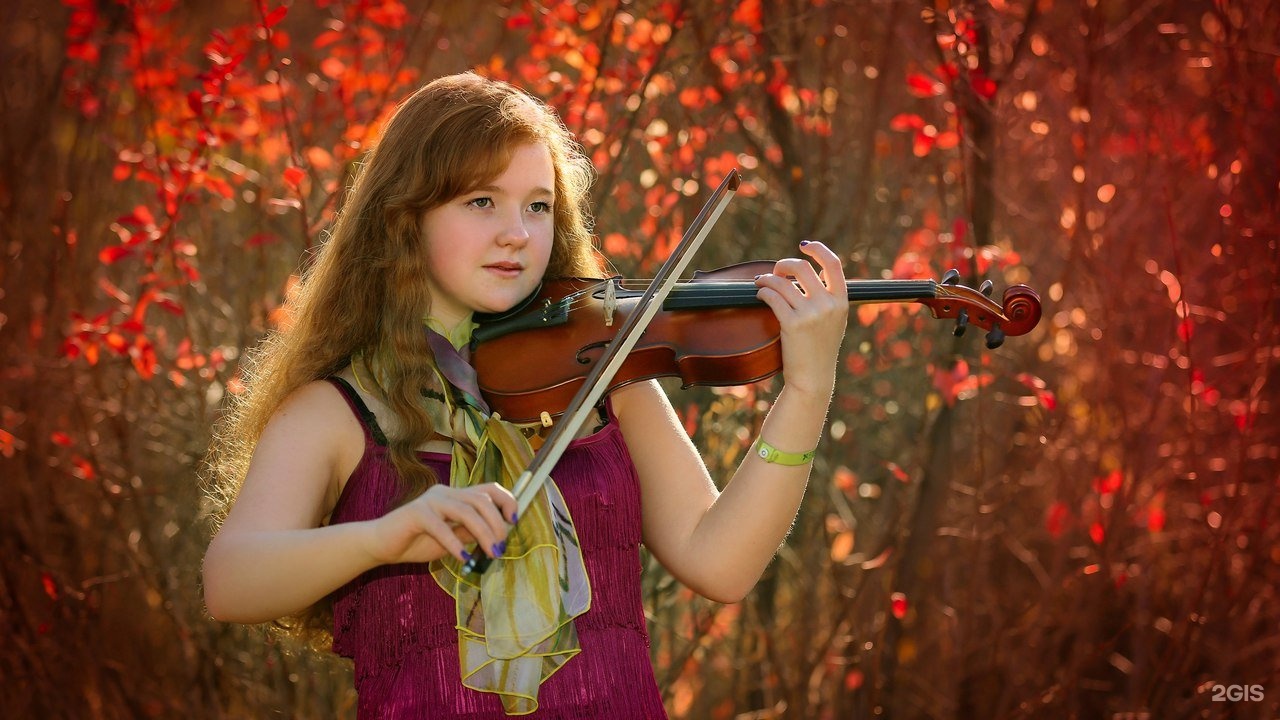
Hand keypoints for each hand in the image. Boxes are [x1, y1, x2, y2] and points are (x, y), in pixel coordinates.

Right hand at [365, 482, 516, 565]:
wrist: (382, 545)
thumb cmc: (417, 541)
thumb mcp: (452, 539)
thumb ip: (471, 532)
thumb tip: (497, 535)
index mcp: (456, 495)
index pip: (488, 489)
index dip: (506, 500)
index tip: (514, 520)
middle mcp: (445, 492)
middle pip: (481, 500)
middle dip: (497, 524)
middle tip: (500, 547)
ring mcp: (431, 500)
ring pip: (466, 511)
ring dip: (483, 533)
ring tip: (491, 553)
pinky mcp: (416, 513)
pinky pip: (441, 526)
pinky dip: (455, 542)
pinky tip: (463, 558)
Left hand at [754, 241, 848, 397]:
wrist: (813, 378)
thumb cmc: (820, 350)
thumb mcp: (835, 322)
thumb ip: (828, 298)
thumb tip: (811, 273)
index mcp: (842, 301)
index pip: (833, 264)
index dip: (818, 249)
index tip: (805, 245)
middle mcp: (829, 305)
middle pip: (802, 267)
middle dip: (784, 264)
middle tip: (776, 271)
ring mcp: (811, 314)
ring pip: (783, 282)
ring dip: (767, 279)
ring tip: (761, 283)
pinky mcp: (793, 324)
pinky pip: (773, 297)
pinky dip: (763, 292)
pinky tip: (760, 294)